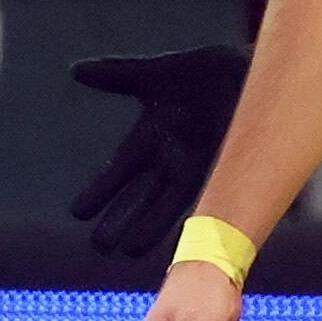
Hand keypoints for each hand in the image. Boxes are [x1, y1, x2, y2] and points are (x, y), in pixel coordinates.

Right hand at [65, 45, 247, 256]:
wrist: (244, 71)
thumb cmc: (200, 73)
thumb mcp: (153, 73)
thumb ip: (115, 75)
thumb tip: (76, 71)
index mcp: (150, 138)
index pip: (118, 171)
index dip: (99, 192)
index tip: (78, 213)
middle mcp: (170, 159)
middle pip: (139, 196)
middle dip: (120, 220)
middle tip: (100, 245)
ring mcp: (197, 166)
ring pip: (168, 204)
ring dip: (150, 227)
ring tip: (131, 249)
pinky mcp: (225, 166)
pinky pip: (208, 195)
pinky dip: (197, 214)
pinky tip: (187, 237)